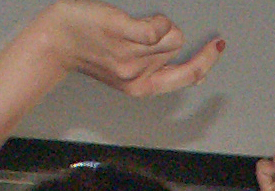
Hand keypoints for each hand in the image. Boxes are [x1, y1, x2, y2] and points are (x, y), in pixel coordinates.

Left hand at [37, 0, 222, 96]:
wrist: (57, 41)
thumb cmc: (88, 49)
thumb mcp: (125, 70)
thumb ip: (153, 66)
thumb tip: (184, 54)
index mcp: (143, 87)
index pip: (187, 77)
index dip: (207, 61)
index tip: (217, 46)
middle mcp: (139, 75)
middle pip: (178, 49)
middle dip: (169, 37)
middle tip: (140, 34)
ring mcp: (131, 57)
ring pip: (169, 36)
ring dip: (159, 25)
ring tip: (131, 27)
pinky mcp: (122, 35)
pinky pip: (156, 28)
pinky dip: (158, 22)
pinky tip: (146, 19)